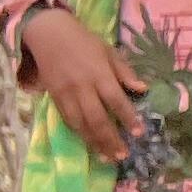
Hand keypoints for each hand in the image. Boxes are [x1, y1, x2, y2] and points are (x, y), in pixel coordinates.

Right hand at [19, 8, 139, 157]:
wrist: (48, 34)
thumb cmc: (84, 42)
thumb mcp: (109, 51)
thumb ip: (125, 72)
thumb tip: (144, 89)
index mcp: (99, 74)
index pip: (116, 100)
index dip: (128, 118)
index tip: (138, 133)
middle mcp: (82, 87)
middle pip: (97, 118)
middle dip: (110, 139)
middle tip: (122, 156)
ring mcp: (66, 93)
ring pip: (80, 123)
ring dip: (94, 142)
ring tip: (107, 157)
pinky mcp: (53, 97)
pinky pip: (67, 119)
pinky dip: (78, 133)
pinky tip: (88, 143)